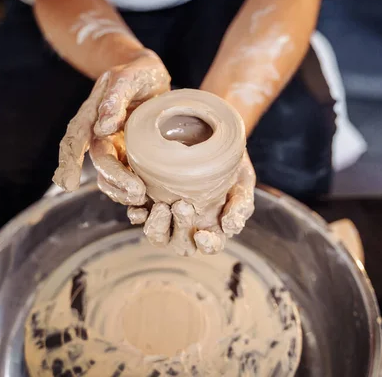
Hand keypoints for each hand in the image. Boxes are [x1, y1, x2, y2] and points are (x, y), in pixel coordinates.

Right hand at [53, 50, 169, 204]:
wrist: (151, 76)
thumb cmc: (138, 73)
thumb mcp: (130, 76)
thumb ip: (116, 98)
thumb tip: (103, 126)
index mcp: (92, 115)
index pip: (75, 139)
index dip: (69, 161)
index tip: (68, 183)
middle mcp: (100, 135)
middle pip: (99, 162)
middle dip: (114, 179)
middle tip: (136, 192)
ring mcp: (115, 147)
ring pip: (109, 175)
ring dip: (121, 190)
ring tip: (142, 199)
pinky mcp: (131, 155)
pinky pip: (126, 178)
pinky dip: (132, 190)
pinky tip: (146, 201)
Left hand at [127, 151, 255, 255]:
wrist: (211, 135)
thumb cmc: (232, 162)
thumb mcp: (243, 180)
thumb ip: (241, 204)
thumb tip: (230, 227)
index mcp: (213, 226)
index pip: (211, 245)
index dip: (207, 245)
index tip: (202, 235)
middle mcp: (189, 226)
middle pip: (181, 244)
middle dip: (180, 229)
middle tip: (181, 205)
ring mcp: (168, 215)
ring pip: (158, 236)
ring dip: (157, 227)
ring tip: (161, 206)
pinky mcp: (150, 200)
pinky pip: (139, 216)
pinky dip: (138, 216)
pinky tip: (138, 208)